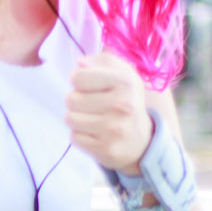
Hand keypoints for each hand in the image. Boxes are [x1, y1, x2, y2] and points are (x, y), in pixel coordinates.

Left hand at [66, 51, 153, 170]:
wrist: (141, 140)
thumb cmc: (126, 101)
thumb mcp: (123, 74)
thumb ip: (103, 61)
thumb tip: (80, 63)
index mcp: (125, 82)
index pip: (78, 77)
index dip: (79, 81)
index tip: (89, 86)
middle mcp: (121, 105)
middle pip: (71, 98)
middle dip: (77, 101)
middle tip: (91, 105)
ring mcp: (113, 129)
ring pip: (70, 118)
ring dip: (76, 118)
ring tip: (92, 119)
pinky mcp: (105, 149)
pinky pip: (74, 137)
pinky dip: (80, 135)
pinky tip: (94, 133)